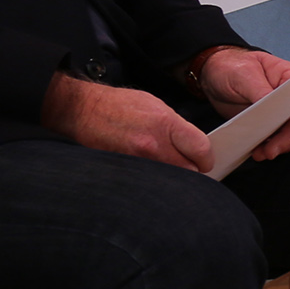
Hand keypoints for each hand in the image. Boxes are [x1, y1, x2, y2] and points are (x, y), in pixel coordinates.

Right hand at [41, 73, 210, 170]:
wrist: (83, 110)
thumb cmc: (121, 105)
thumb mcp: (157, 106)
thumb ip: (178, 128)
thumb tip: (194, 145)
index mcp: (166, 124)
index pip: (201, 149)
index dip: (206, 158)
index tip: (205, 160)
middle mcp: (153, 145)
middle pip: (189, 171)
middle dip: (192, 171)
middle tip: (188, 168)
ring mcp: (137, 161)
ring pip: (170, 180)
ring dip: (174, 179)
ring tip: (170, 171)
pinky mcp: (124, 172)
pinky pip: (149, 183)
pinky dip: (154, 181)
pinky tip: (152, 175)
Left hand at [196, 48, 289, 162]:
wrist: (212, 75)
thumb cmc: (231, 65)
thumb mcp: (244, 74)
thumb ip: (260, 90)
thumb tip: (273, 108)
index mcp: (289, 77)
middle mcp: (289, 96)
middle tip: (273, 149)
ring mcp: (278, 111)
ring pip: (289, 132)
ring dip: (279, 145)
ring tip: (262, 153)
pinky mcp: (265, 123)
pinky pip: (273, 138)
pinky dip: (267, 147)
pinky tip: (256, 152)